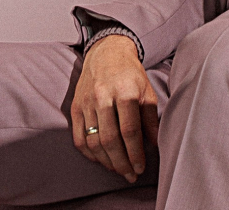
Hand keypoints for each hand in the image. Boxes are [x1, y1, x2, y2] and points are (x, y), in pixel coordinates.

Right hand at [70, 34, 158, 182]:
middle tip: (130, 175)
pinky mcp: (75, 107)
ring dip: (106, 161)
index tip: (141, 168)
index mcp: (125, 92)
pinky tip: (101, 160)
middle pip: (110, 140)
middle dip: (121, 163)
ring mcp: (86, 103)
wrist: (106, 52)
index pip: (129, 131)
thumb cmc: (130, 74)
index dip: (135, 153)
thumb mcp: (147, 91)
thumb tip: (153, 146)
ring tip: (118, 170)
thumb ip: (150, 119)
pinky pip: (78, 137)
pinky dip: (89, 153)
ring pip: (93, 141)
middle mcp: (103, 97)